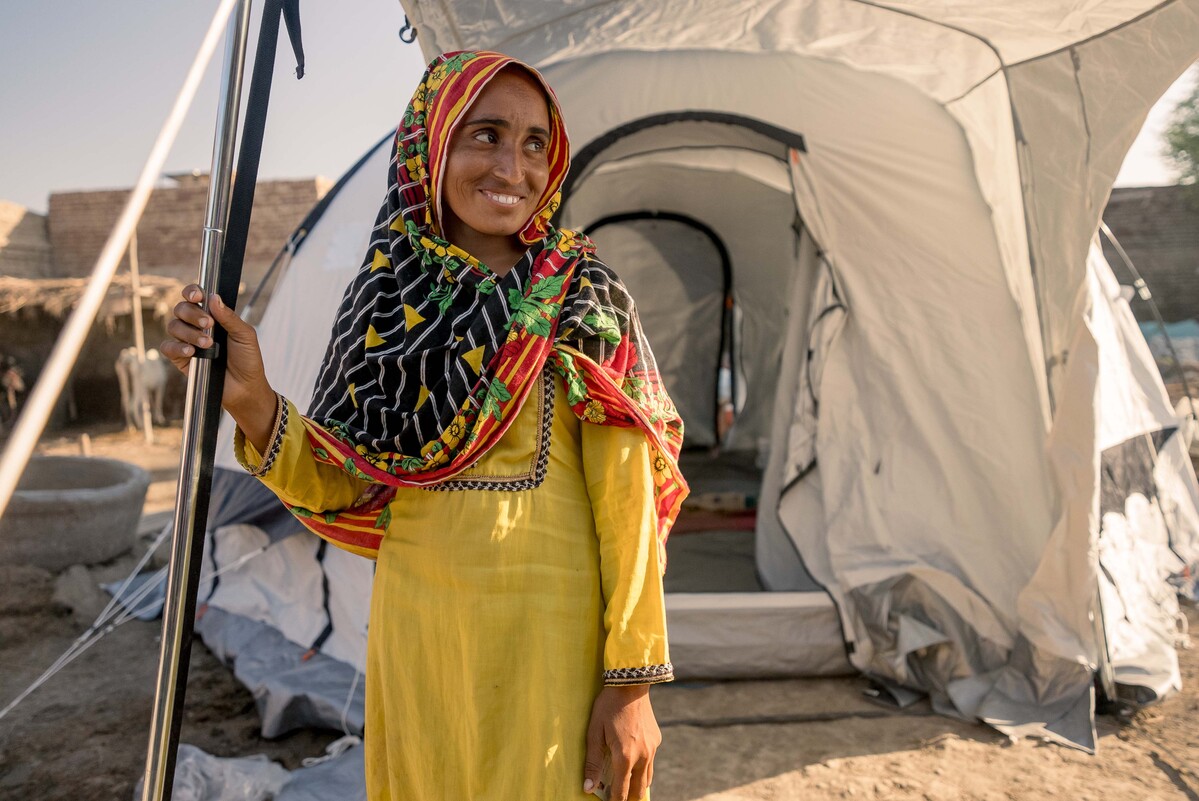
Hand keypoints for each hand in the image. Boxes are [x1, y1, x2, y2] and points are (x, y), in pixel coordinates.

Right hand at [161, 285, 275, 449]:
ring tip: (208, 344)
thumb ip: (229, 317)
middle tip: (210, 324)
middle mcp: (196, 325)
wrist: (245, 387)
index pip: (195, 297)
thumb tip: (213, 297)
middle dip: (193, 314)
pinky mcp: (180, 359)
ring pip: (174, 326)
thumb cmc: (247, 359)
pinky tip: (191, 351)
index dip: (192, 292)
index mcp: (212, 315)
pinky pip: (168, 347)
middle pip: (181, 308)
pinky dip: (177, 347)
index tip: (198, 296)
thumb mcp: (245, 335)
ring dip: (190, 333)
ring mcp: (186, 341)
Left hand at [584, 685, 660, 800]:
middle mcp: (642, 756)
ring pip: (648, 778)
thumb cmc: (608, 707)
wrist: (631, 684)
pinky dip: (643, 768)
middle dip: (629, 797)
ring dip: (637, 785)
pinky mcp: (657, 740)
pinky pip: (651, 761)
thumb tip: (588, 788)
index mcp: (625, 757)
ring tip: (626, 786)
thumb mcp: (594, 732)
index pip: (621, 791)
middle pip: (639, 790)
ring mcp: (652, 749)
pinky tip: (633, 760)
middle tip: (617, 796)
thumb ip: (592, 762)